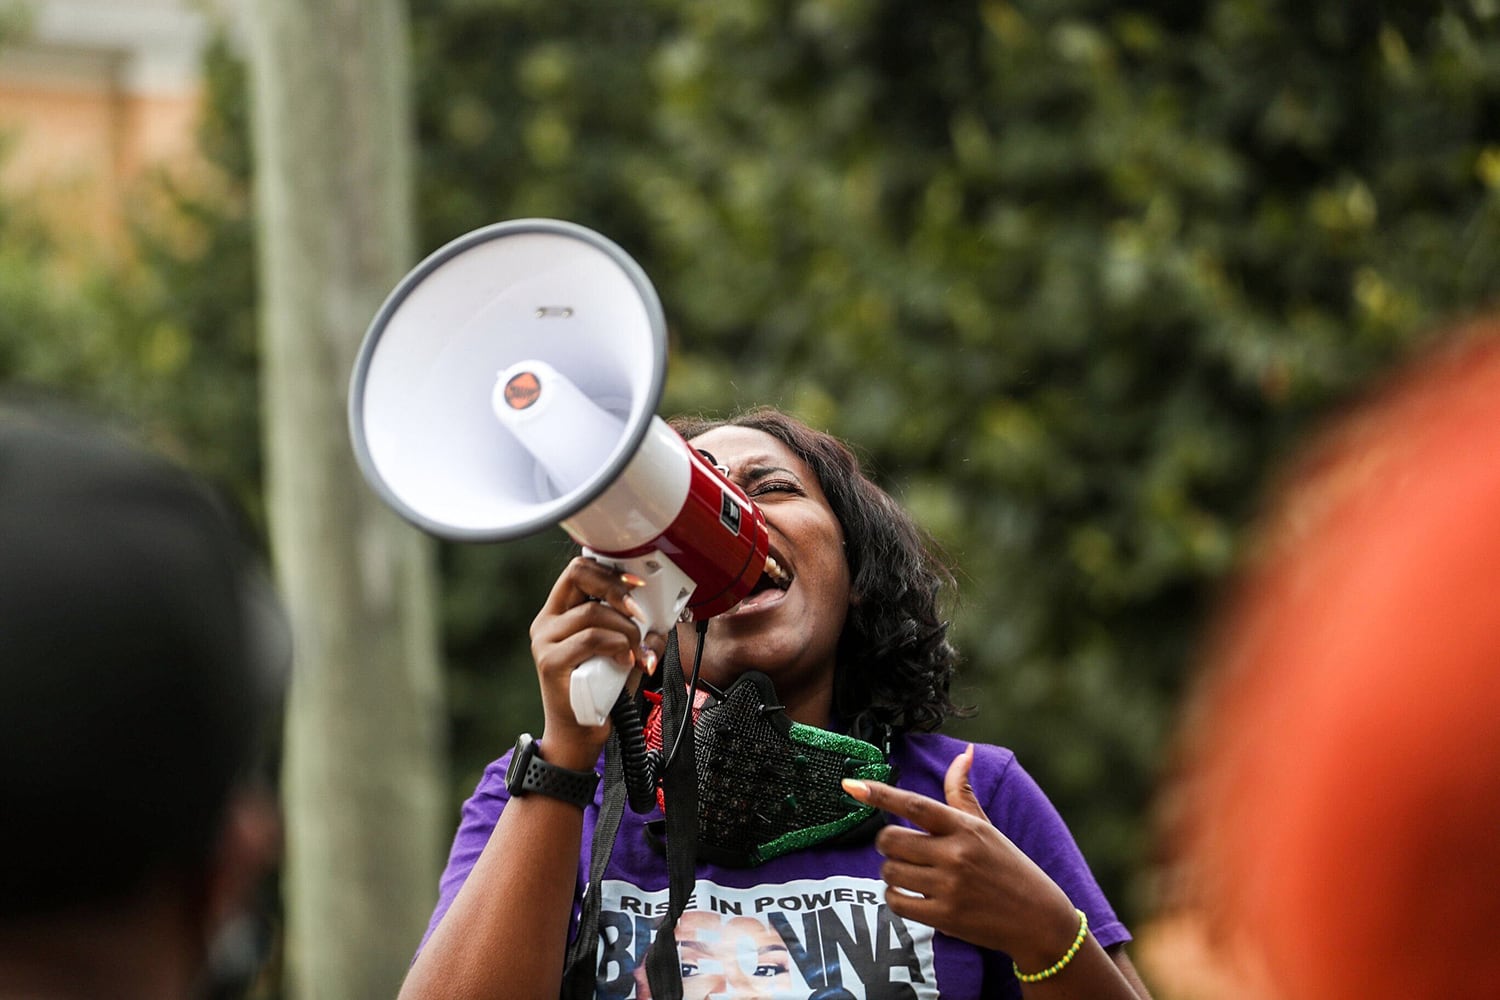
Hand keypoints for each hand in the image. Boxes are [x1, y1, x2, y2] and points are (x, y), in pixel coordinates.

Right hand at [528, 556, 665, 769]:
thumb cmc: (601, 692)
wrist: (580, 734)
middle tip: (639, 614)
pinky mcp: (550, 663)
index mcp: (559, 613)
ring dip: (626, 631)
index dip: (609, 571)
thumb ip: (637, 630)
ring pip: (593, 613)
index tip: (637, 585)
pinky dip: (617, 647)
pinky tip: (626, 662)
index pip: (579, 570)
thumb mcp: (623, 652)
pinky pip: (592, 639)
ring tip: (636, 652)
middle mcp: (547, 623)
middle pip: (578, 576)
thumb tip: (661, 617)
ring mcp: (545, 642)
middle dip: (617, 590)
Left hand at [843, 746, 1080, 969]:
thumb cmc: (1009, 867)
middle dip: (886, 843)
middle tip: (899, 847)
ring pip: (890, 872)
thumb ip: (963, 793)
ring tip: (910, 872)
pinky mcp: (945, 917)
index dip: (879, 794)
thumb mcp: (987, 827)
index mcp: (965, 827)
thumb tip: (963, 752)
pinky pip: (897, 903)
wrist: (1038, 919)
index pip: (914, 804)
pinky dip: (895, 898)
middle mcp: (956, 854)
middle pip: (891, 840)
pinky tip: (910, 895)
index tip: (851, 785)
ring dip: (891, 872)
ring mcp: (950, 887)